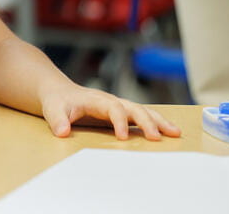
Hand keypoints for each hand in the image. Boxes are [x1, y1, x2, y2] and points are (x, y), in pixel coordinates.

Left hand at [40, 82, 180, 140]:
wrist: (58, 91)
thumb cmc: (57, 101)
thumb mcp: (52, 109)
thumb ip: (57, 120)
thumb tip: (62, 132)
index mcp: (96, 100)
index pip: (113, 108)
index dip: (119, 121)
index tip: (122, 137)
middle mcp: (110, 101)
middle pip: (133, 107)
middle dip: (146, 121)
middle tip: (157, 137)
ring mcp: (117, 106)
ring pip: (142, 110)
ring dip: (158, 121)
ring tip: (175, 133)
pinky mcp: (120, 112)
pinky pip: (141, 116)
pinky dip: (156, 122)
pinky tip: (169, 132)